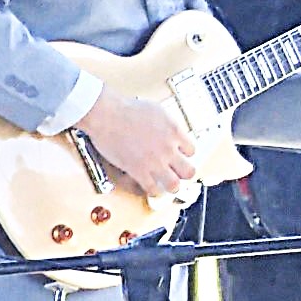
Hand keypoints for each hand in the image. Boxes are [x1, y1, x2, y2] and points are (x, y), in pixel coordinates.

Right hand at [79, 94, 199, 196]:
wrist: (108, 115)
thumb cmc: (125, 109)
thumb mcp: (156, 110)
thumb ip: (167, 125)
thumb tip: (169, 132)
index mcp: (174, 131)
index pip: (191, 150)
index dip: (185, 154)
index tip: (180, 156)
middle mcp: (168, 148)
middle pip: (189, 171)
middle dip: (184, 173)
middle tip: (179, 173)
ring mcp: (154, 162)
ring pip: (174, 185)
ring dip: (171, 185)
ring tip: (167, 184)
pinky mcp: (139, 171)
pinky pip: (152, 189)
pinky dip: (153, 191)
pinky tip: (151, 188)